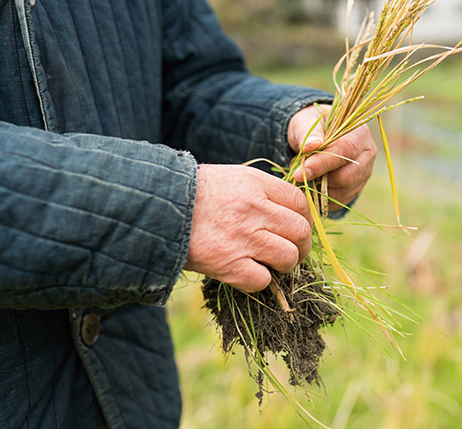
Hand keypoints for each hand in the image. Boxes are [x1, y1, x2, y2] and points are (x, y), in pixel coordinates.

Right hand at [184, 164, 312, 291]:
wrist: (157, 208)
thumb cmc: (194, 193)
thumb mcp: (233, 178)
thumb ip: (263, 192)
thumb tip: (289, 212)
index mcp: (257, 184)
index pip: (300, 203)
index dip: (305, 220)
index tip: (298, 229)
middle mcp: (255, 209)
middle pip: (301, 232)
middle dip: (302, 246)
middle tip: (292, 252)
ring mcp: (244, 238)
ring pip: (288, 257)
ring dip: (284, 265)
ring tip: (271, 264)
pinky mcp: (229, 264)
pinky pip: (262, 280)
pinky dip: (260, 281)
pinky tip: (248, 273)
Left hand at [287, 104, 376, 210]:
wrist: (314, 137)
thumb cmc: (310, 125)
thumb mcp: (305, 121)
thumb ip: (308, 131)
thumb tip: (312, 145)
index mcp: (359, 132)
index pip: (346, 150)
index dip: (324, 163)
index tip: (301, 171)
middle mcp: (367, 153)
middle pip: (349, 175)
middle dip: (322, 180)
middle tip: (298, 177)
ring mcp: (364, 172)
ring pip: (345, 191)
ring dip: (321, 190)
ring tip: (304, 179)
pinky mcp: (357, 187)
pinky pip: (341, 201)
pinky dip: (323, 198)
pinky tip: (311, 187)